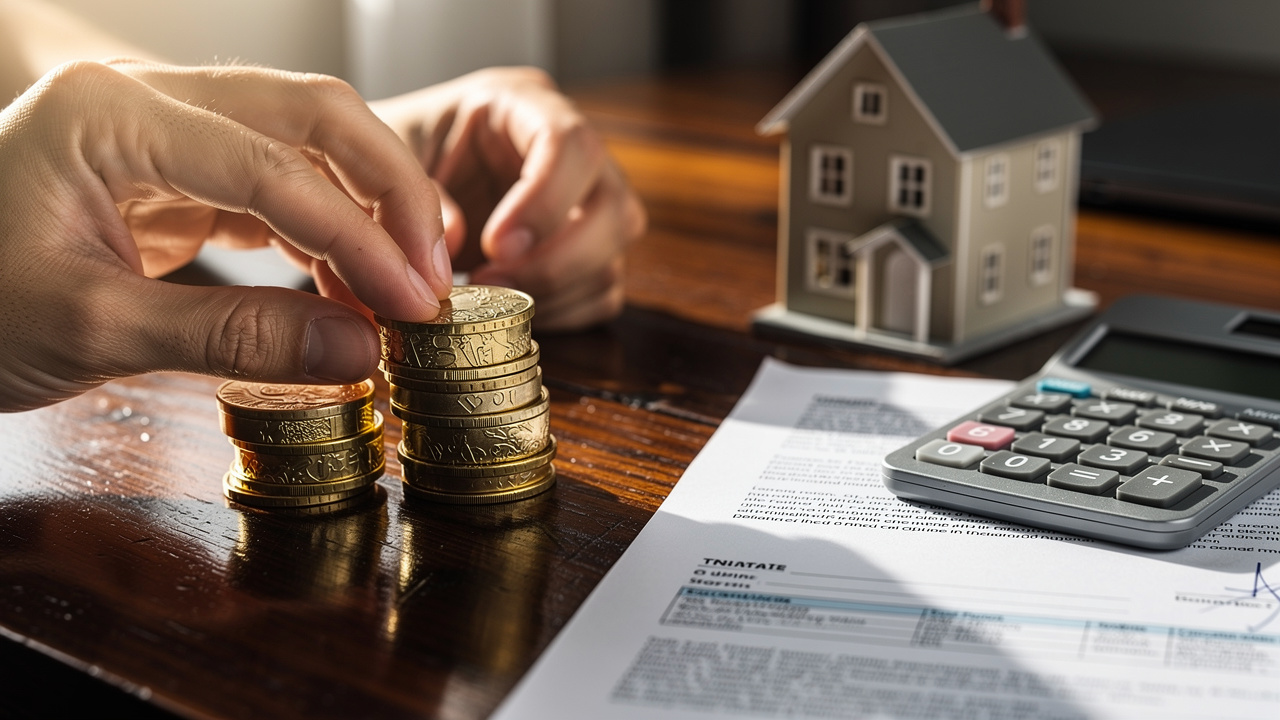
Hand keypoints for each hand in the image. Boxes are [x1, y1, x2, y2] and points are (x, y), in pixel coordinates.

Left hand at [0, 60, 452, 410]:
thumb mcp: (90, 332)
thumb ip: (231, 339)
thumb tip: (360, 352)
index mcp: (111, 115)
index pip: (271, 164)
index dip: (358, 237)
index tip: (414, 303)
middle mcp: (146, 101)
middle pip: (311, 113)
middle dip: (388, 191)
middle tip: (435, 275)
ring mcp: (165, 130)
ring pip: (306, 139)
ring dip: (367, 210)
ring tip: (405, 290)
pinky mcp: (177, 173)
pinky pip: (278, 184)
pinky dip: (327, 233)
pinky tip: (353, 286)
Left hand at [371, 67, 645, 330]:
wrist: (386, 189)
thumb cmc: (387, 162)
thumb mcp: (384, 161)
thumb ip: (417, 196)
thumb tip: (454, 243)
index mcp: (523, 105)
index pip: (572, 144)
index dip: (545, 201)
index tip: (496, 246)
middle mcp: (572, 154)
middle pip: (615, 208)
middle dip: (557, 260)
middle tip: (491, 284)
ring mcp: (587, 207)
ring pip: (612, 257)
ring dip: (555, 292)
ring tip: (489, 301)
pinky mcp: (587, 255)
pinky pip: (602, 295)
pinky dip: (560, 314)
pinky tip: (507, 313)